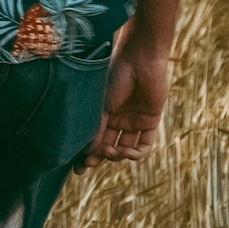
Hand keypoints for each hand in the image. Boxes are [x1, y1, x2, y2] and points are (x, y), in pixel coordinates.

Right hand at [76, 28, 168, 171]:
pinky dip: (137, 154)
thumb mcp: (101, 106)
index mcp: (102, 113)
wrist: (139, 58)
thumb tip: (86, 154)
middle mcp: (118, 119)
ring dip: (117, 156)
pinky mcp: (151, 121)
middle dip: (100, 158)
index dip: (86, 155)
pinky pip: (146, 145)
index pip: (94, 140)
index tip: (78, 169)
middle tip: (91, 162)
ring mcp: (134, 121)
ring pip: (125, 149)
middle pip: (108, 147)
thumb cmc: (115, 76)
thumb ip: (96, 130)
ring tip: (111, 151)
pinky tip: (128, 152)